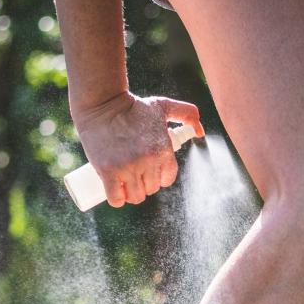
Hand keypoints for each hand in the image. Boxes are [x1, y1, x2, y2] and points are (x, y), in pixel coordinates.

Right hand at [72, 91, 204, 207]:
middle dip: (145, 184)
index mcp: (164, 150)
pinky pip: (116, 198)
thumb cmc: (134, 107)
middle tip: (135, 175)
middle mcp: (147, 161)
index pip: (167, 179)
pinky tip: (116, 193)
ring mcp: (127, 167)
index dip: (159, 178)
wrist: (103, 103)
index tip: (150, 171)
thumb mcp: (164, 106)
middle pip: (151, 189)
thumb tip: (200, 132)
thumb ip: (188, 114)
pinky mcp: (108, 171)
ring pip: (135, 196)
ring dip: (131, 194)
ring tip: (125, 184)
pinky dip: (117, 200)